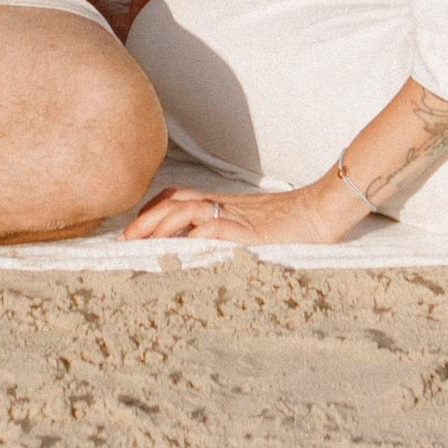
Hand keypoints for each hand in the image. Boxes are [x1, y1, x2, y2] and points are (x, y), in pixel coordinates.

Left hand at [125, 176, 363, 247]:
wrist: (324, 209)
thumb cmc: (296, 221)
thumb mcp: (256, 227)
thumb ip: (233, 233)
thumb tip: (210, 248)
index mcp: (225, 203)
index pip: (180, 197)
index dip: (154, 209)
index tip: (135, 226)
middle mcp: (225, 204)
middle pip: (175, 200)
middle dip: (146, 218)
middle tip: (124, 239)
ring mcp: (236, 215)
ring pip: (187, 210)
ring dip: (159, 224)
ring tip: (139, 242)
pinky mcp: (248, 230)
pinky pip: (214, 228)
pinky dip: (192, 237)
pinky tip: (177, 250)